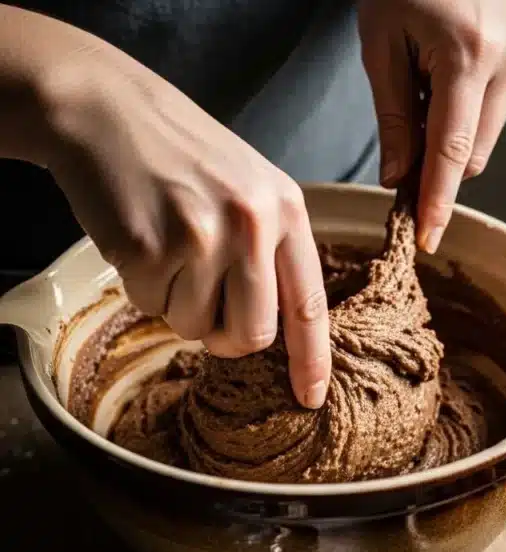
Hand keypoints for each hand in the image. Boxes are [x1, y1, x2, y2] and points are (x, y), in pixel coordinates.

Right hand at [42, 43, 330, 407]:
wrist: (104, 108)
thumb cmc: (178, 153)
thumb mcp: (247, 186)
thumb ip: (269, 248)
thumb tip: (273, 327)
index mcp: (285, 210)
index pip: (308, 305)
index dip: (311, 360)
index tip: (311, 399)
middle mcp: (251, 225)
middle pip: (252, 335)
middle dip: (226, 337)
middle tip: (203, 302)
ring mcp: (200, 237)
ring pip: (196, 328)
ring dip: (176, 304)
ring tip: (166, 246)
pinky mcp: (149, 248)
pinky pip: (150, 308)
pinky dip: (141, 286)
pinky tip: (139, 238)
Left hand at [359, 0, 505, 252]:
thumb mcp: (380, 46)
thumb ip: (393, 119)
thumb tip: (399, 178)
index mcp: (466, 56)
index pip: (452, 154)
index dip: (437, 203)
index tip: (427, 241)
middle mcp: (505, 62)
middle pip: (471, 157)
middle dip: (436, 170)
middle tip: (398, 154)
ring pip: (483, 143)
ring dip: (449, 145)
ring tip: (420, 100)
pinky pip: (491, 118)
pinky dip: (462, 123)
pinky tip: (440, 91)